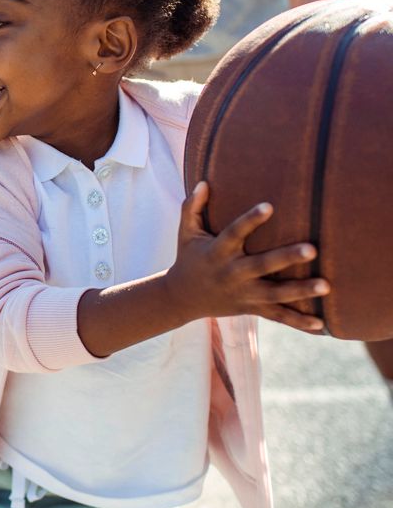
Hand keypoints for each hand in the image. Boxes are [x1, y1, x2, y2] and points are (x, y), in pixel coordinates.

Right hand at [167, 182, 328, 332]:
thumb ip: (192, 207)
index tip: (269, 206)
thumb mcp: (186, 232)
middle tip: (313, 249)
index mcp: (217, 252)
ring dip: (301, 291)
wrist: (181, 298)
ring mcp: (244, 294)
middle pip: (262, 265)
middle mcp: (232, 273)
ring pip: (275, 294)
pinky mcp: (251, 308)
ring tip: (326, 285)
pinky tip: (322, 325)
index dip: (250, 220)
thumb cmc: (189, 258)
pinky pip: (278, 316)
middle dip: (287, 258)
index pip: (234, 233)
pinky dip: (299, 322)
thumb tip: (203, 182)